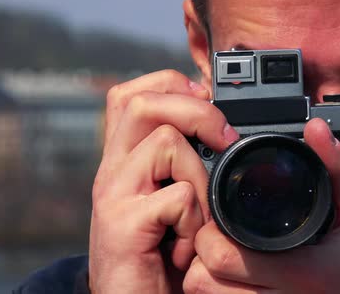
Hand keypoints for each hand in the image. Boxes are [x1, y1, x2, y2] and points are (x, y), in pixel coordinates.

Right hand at [88, 70, 239, 292]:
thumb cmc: (162, 253)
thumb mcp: (175, 201)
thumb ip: (187, 166)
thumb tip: (225, 132)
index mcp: (128, 158)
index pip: (134, 94)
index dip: (173, 85)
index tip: (208, 103)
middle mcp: (114, 169)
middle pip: (144, 102)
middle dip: (197, 111)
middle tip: (225, 139)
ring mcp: (115, 194)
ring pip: (165, 141)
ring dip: (201, 176)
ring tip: (200, 214)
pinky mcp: (121, 224)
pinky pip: (177, 196)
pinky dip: (195, 221)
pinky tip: (188, 246)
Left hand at [184, 118, 339, 292]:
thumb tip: (317, 129)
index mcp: (302, 273)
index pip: (223, 257)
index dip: (211, 230)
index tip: (222, 214)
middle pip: (203, 281)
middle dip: (204, 248)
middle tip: (221, 229)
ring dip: (207, 271)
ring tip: (227, 250)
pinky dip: (217, 287)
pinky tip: (236, 271)